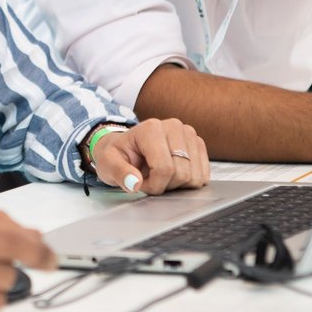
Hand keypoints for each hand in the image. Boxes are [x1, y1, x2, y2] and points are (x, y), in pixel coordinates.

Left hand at [93, 118, 208, 195]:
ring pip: (195, 177)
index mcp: (151, 128)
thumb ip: (119, 173)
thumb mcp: (108, 164)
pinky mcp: (198, 144)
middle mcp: (174, 126)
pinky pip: (203, 175)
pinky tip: (173, 173)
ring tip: (159, 174)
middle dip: (165, 185)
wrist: (126, 148)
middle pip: (182, 174)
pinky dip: (188, 181)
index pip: (164, 169)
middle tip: (150, 178)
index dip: (153, 185)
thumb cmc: (118, 155)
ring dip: (177, 184)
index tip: (139, 182)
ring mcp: (189, 134)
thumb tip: (134, 183)